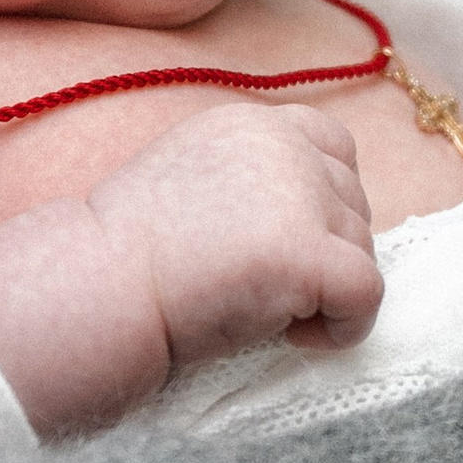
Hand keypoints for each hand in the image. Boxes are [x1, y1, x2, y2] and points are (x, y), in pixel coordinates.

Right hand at [0, 104, 380, 436]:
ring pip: (362, 250)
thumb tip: (321, 217)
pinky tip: (296, 339)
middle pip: (354, 204)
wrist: (95, 289)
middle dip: (326, 254)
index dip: (326, 206)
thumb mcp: (194, 183)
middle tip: (267, 292)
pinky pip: (366, 293)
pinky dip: (345, 328)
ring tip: (266, 315)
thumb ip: (256, 182)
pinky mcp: (305, 250)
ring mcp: (297, 193)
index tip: (284, 248)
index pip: (335, 149)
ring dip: (326, 294)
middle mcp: (281, 143)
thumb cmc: (132, 257)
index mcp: (251, 123)